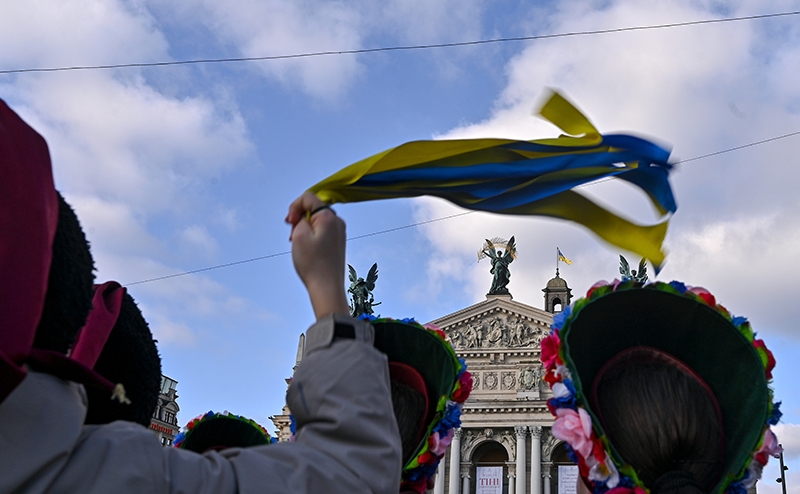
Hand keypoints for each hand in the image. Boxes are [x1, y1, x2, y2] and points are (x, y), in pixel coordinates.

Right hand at [286, 192, 349, 319]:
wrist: (326, 287)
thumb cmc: (313, 264)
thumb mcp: (299, 235)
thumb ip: (300, 217)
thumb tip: (304, 215)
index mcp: (329, 216)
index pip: (308, 198)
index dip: (294, 207)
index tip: (289, 222)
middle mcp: (337, 222)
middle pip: (313, 208)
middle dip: (299, 217)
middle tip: (291, 234)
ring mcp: (339, 232)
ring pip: (316, 220)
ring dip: (304, 227)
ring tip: (297, 243)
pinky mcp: (338, 242)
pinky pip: (322, 231)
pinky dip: (311, 235)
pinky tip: (305, 248)